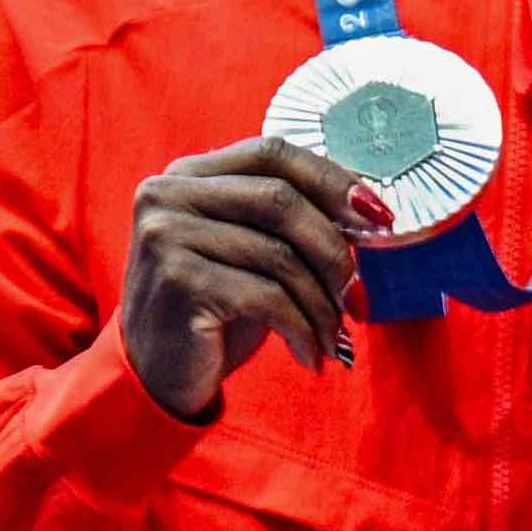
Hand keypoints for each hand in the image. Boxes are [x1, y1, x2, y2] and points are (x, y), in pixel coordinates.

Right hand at [119, 139, 379, 422]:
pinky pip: (268, 297)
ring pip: (280, 254)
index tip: (377, 215)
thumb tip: (369, 210)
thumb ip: (289, 219)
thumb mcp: (248, 251)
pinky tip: (310, 353)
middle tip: (359, 291)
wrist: (154, 377)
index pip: (273, 153)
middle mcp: (169, 196)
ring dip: (322, 302)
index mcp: (188, 174)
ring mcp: (168, 236)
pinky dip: (302, 328)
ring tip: (335, 334)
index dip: (332, 178)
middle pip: (281, 200)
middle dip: (334, 248)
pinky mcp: (179, 282)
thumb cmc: (213, 310)